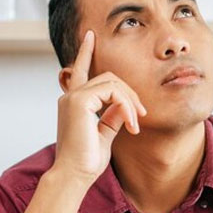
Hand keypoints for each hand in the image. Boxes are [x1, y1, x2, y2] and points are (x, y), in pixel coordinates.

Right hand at [51, 30, 147, 184]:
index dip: (86, 52)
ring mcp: (73, 97)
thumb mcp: (104, 134)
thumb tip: (123, 106)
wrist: (75, 176)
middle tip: (142, 116)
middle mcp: (70, 96)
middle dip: (129, 93)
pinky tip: (131, 123)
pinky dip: (126, 106)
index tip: (91, 36)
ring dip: (130, 101)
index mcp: (74, 102)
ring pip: (112, 82)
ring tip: (137, 123)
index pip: (81, 70)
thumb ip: (112, 116)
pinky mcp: (79, 101)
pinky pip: (112, 91)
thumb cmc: (87, 161)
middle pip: (108, 77)